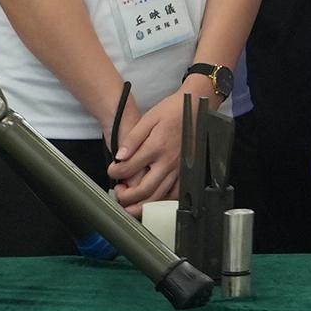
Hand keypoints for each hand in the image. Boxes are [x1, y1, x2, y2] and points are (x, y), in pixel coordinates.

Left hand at [111, 90, 191, 207]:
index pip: (128, 169)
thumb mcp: (149, 118)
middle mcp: (168, 161)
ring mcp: (180, 168)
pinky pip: (175, 194)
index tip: (112, 171)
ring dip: (142, 205)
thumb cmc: (174, 110)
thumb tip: (119, 157)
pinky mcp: (188, 171)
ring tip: (131, 203)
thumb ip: (133, 139)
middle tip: (119, 192)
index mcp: (156, 147)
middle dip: (126, 196)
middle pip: (143, 190)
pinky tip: (153, 200)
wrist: (197, 106)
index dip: (115, 173)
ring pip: (159, 196)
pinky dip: (162, 201)